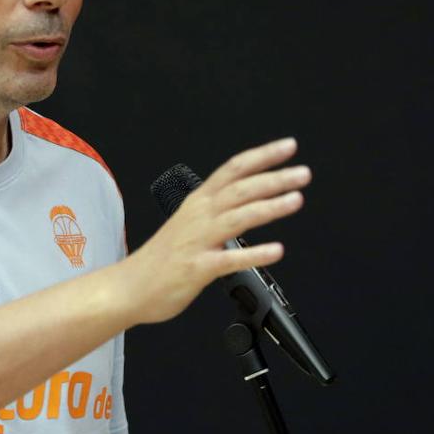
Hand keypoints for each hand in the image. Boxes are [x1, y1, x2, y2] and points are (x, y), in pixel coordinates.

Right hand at [122, 137, 310, 324]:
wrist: (130, 286)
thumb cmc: (163, 257)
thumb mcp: (189, 220)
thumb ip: (217, 208)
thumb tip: (248, 198)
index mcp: (198, 201)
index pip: (233, 168)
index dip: (262, 156)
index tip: (288, 147)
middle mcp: (199, 216)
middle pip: (241, 189)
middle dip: (274, 178)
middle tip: (303, 173)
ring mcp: (198, 241)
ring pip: (238, 217)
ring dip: (269, 207)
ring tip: (296, 200)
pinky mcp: (197, 268)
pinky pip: (230, 259)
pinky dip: (255, 254)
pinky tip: (276, 251)